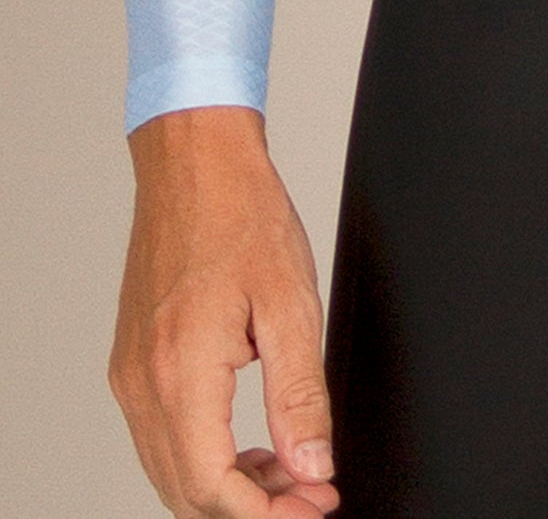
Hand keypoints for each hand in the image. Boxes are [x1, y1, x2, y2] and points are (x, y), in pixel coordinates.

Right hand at [109, 106, 341, 518]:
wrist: (195, 163)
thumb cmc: (243, 215)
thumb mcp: (291, 304)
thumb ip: (301, 395)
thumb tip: (313, 466)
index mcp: (180, 372)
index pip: (212, 489)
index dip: (269, 513)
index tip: (317, 502)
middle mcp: (141, 382)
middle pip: (186, 492)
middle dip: (252, 507)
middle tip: (312, 492)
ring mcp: (130, 374)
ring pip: (171, 471)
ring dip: (227, 487)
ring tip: (289, 471)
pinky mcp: (131, 362)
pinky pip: (161, 437)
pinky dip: (203, 456)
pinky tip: (249, 443)